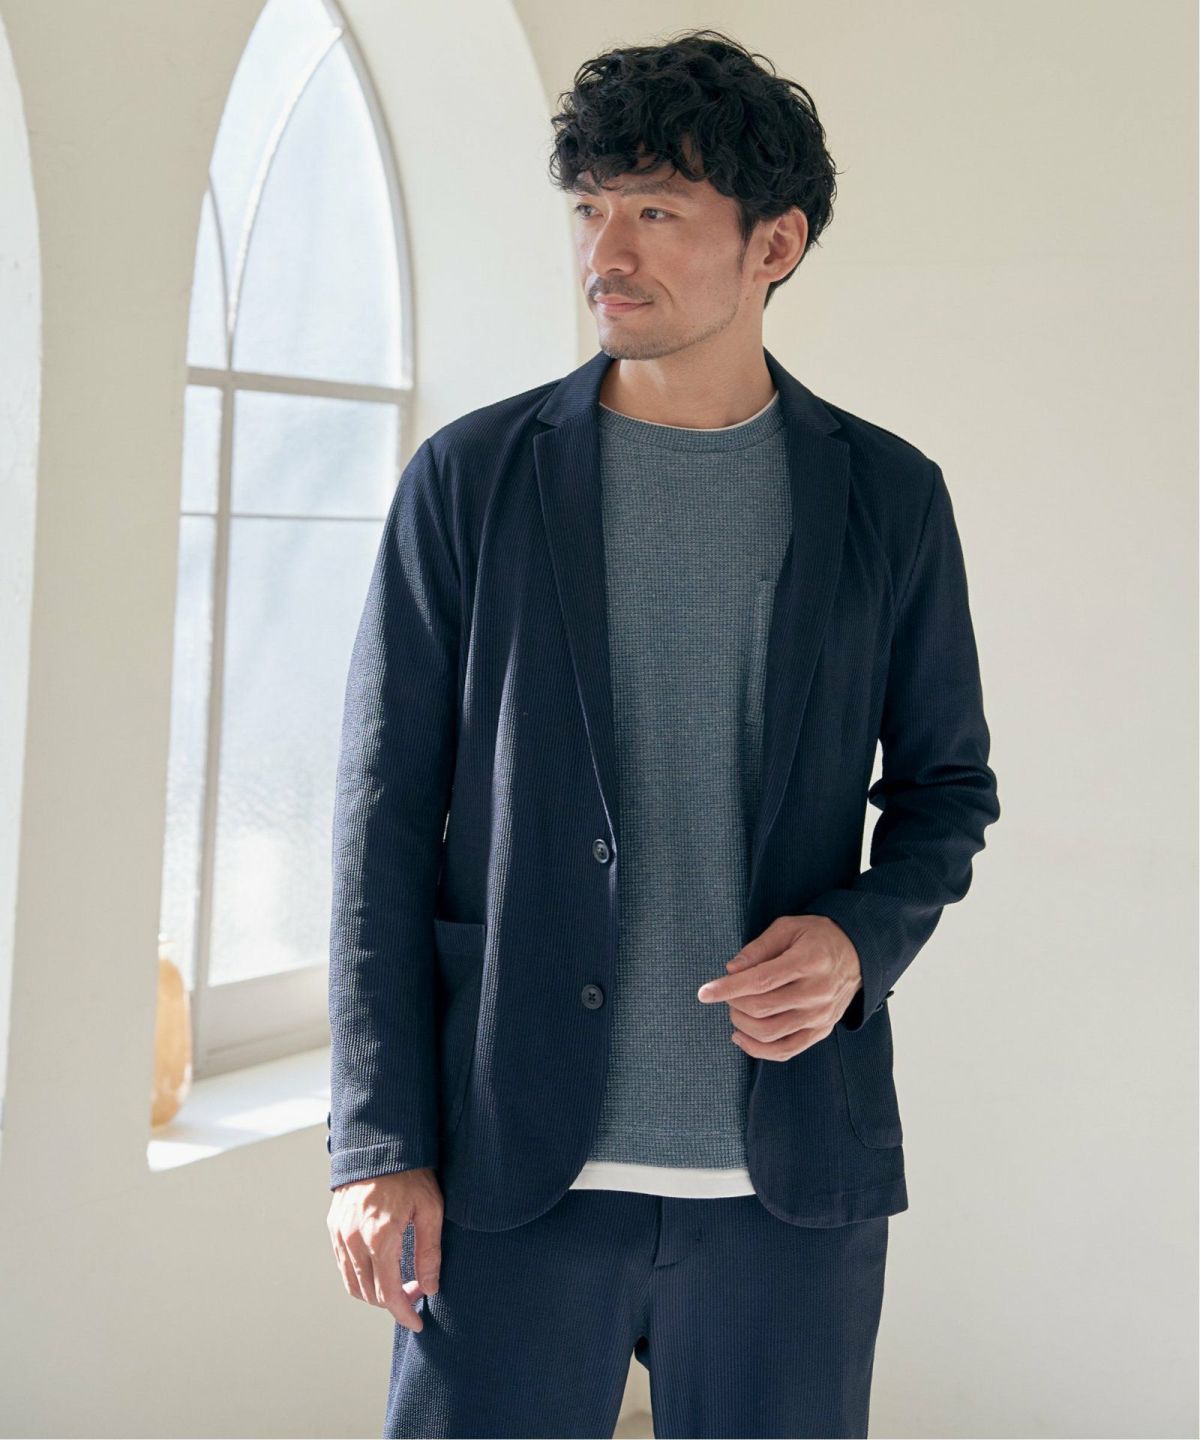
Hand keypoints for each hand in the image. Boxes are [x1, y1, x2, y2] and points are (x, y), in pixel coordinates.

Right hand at [327, 1167, 443, 1331]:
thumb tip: (430, 1287)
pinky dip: (360, 1277)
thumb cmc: (411, 1173)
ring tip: (400, 1284)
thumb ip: (429, 1252)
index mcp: (380, 1237)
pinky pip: (344, 1265)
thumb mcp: (430, 1209)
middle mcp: (354, 1239)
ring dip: (375, 1294)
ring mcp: (340, 1233)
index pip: (389, 1294)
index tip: (417, 1322)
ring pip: (353, 1284)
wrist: (380, 1144)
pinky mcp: (334, 1226)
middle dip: (394, 1303)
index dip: (404, 1313)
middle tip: (416, 1294)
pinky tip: (381, 1268)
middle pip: (370, 1294)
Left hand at [696, 914, 861, 1059]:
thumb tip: (731, 970)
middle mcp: (817, 993)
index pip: (761, 981)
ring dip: (742, 1025)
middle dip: (734, 1003)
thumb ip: (759, 948)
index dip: (729, 988)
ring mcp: (821, 1016)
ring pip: (770, 1034)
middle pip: (762, 1009)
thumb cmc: (818, 936)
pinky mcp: (821, 1031)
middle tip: (726, 992)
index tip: (704, 992)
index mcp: (809, 962)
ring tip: (735, 1009)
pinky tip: (741, 1036)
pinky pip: (786, 1051)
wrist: (858, 952)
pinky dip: (758, 1050)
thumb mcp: (788, 927)